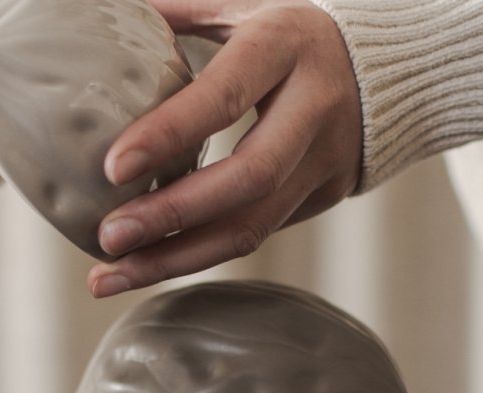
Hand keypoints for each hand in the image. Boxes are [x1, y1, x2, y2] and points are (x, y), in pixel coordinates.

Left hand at [87, 0, 361, 297]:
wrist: (386, 66)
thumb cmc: (290, 33)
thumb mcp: (241, 6)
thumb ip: (179, 14)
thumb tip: (96, 19)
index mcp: (286, 45)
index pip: (224, 97)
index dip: (168, 136)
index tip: (113, 169)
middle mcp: (314, 108)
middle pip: (245, 180)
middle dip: (171, 217)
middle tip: (110, 238)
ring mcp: (325, 161)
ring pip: (251, 228)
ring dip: (175, 259)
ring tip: (113, 276)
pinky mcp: (324, 196)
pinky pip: (255, 235)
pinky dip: (198, 254)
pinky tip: (150, 264)